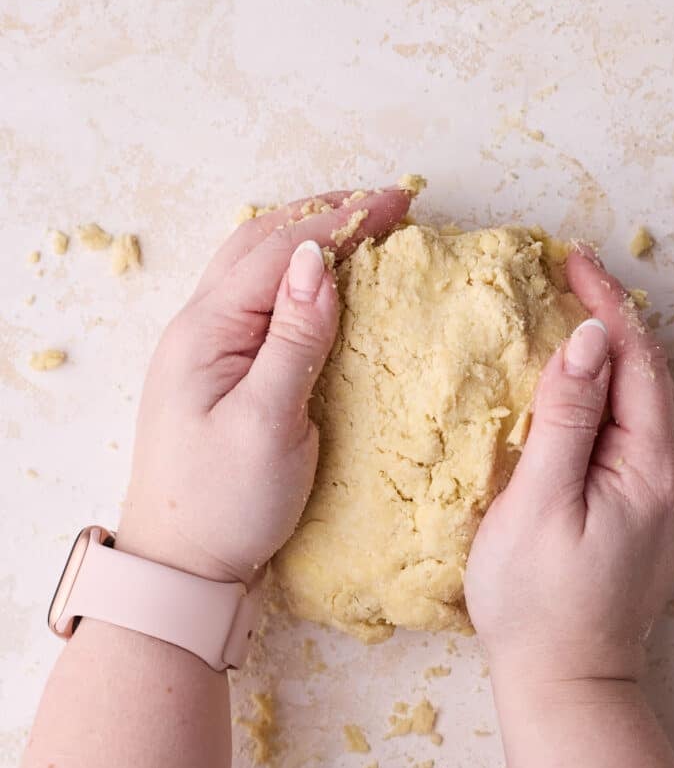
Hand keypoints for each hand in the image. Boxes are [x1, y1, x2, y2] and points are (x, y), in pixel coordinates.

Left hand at [116, 187, 410, 584]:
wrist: (182, 563)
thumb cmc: (224, 502)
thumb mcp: (266, 423)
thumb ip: (293, 340)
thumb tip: (317, 263)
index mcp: (205, 332)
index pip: (279, 252)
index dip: (340, 221)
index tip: (398, 204)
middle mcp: (198, 327)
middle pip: (260, 243)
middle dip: (324, 214)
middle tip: (386, 205)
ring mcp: (204, 348)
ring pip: (255, 266)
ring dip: (306, 237)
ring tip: (359, 226)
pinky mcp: (219, 371)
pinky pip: (257, 300)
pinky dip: (294, 274)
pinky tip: (320, 281)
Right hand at [465, 247, 673, 684]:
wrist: (568, 679)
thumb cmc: (537, 599)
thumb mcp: (539, 502)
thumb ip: (566, 417)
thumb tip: (588, 338)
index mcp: (652, 465)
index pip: (634, 359)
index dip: (603, 305)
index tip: (568, 260)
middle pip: (652, 373)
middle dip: (615, 319)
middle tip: (570, 277)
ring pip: (654, 400)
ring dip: (622, 353)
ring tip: (582, 318)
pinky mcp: (658, 512)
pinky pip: (649, 430)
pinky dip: (625, 393)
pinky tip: (599, 388)